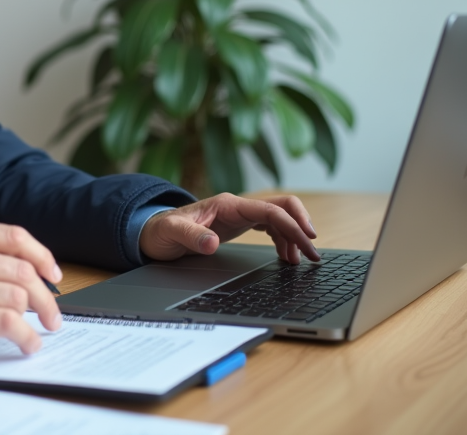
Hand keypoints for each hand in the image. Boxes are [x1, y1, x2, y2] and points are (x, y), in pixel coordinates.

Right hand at [0, 221, 62, 363]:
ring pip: (18, 297)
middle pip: (22, 270)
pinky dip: (25, 336)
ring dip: (37, 318)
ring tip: (37, 331)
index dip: (42, 256)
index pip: (15, 237)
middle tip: (52, 314)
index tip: (53, 275)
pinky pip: (7, 322)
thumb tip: (30, 271)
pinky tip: (26, 343)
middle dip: (46, 296)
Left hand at [140, 193, 319, 263]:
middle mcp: (237, 206)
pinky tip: (286, 257)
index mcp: (227, 205)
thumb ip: (191, 237)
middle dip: (301, 227)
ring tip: (301, 261)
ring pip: (280, 218)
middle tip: (313, 253)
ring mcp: (240, 214)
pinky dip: (283, 241)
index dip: (292, 222)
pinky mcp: (240, 224)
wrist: (153, 232)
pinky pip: (271, 227)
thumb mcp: (172, 234)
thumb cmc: (161, 231)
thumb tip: (212, 243)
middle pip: (282, 207)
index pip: (269, 209)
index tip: (308, 239)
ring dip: (294, 237)